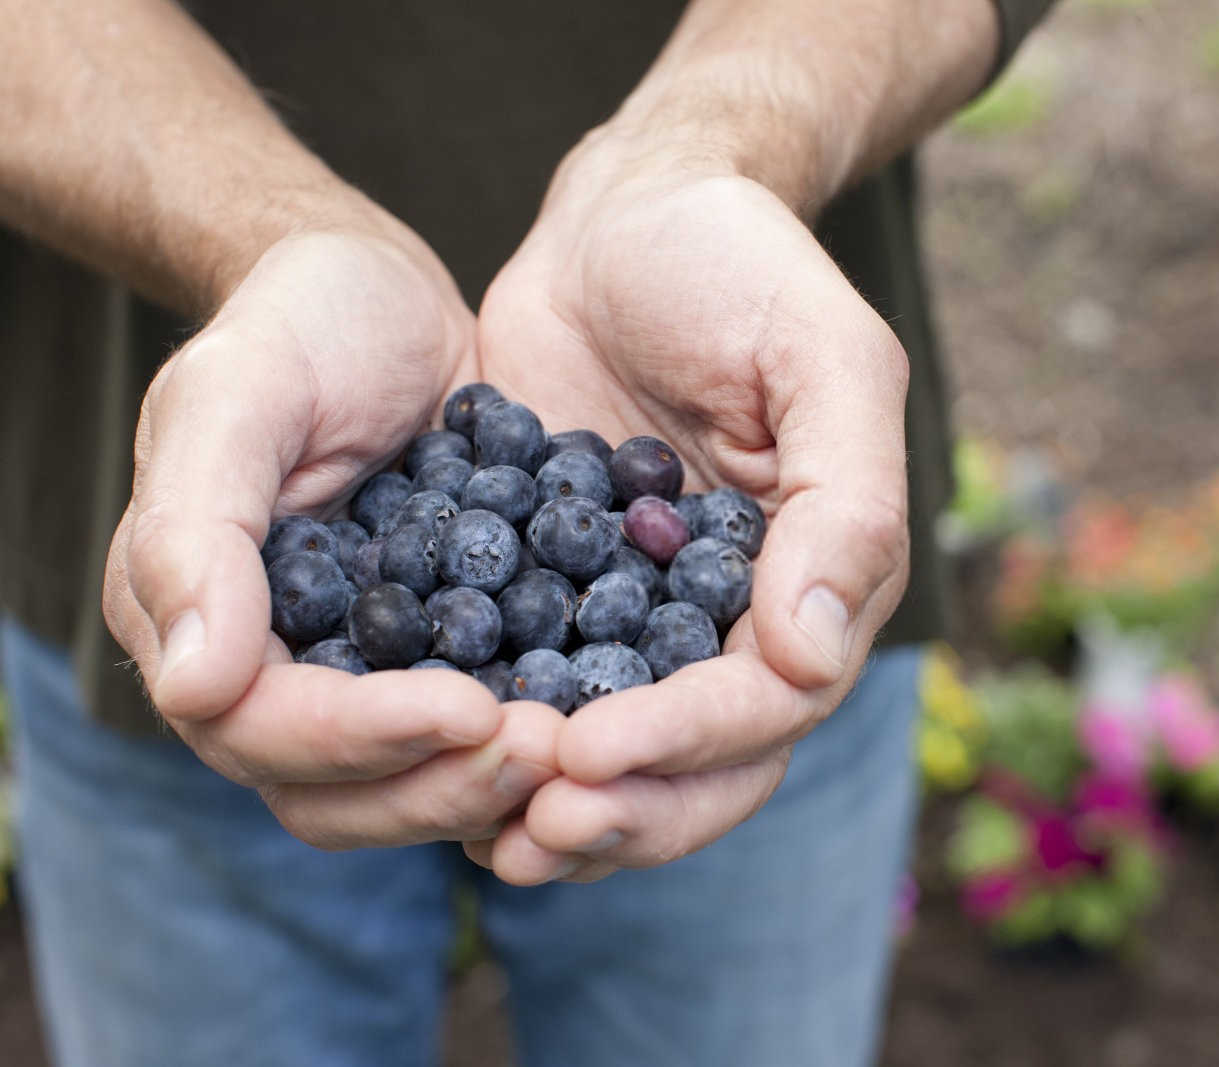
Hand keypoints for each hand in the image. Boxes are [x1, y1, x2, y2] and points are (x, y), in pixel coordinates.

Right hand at [103, 228, 563, 847]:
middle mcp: (277, 674)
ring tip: (588, 744)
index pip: (264, 730)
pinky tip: (618, 718)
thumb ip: (193, 532)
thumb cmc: (295, 324)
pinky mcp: (450, 659)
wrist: (387, 301)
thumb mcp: (234, 395)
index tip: (472, 710)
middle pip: (341, 794)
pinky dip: (543, 736)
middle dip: (444, 784)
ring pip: (415, 783)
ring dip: (496, 781)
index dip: (362, 738)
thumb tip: (191, 686)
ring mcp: (368, 675)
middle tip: (554, 751)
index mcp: (200, 625)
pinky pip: (488, 724)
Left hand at [466, 135, 911, 882]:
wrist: (630, 213)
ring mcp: (648, 617)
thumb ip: (844, 505)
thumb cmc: (742, 267)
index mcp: (819, 579)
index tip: (592, 753)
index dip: (689, 741)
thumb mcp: (825, 359)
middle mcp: (741, 620)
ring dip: (561, 806)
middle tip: (531, 833)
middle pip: (704, 762)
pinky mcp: (560, 595)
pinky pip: (540, 688)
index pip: (771, 699)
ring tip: (485, 837)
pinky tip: (433, 764)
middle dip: (625, 809)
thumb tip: (815, 657)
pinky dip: (498, 738)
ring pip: (624, 753)